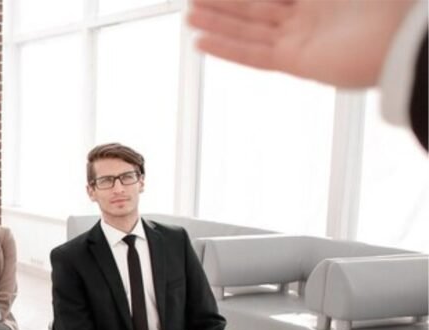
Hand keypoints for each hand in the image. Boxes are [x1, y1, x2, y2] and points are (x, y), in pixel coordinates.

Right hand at [188, 0, 415, 87]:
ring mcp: (299, 39)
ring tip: (191, 17)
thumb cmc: (383, 5)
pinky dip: (227, 49)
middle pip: (254, 8)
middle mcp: (306, 16)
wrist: (401, 38)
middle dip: (223, 3)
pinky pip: (254, 54)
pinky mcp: (296, 61)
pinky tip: (204, 43)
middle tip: (195, 0)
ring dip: (218, 22)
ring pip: (249, 28)